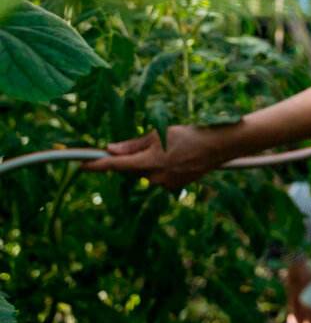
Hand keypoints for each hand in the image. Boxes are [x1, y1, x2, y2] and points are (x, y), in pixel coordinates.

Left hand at [84, 122, 236, 190]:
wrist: (217, 147)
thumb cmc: (188, 134)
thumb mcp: (158, 134)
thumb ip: (133, 144)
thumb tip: (110, 149)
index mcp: (148, 162)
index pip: (115, 165)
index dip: (96, 164)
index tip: (80, 164)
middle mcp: (154, 178)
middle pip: (131, 169)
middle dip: (132, 157)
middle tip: (149, 141)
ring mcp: (164, 185)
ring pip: (145, 173)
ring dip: (148, 161)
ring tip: (170, 147)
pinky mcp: (173, 188)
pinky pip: (158, 177)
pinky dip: (160, 167)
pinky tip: (177, 157)